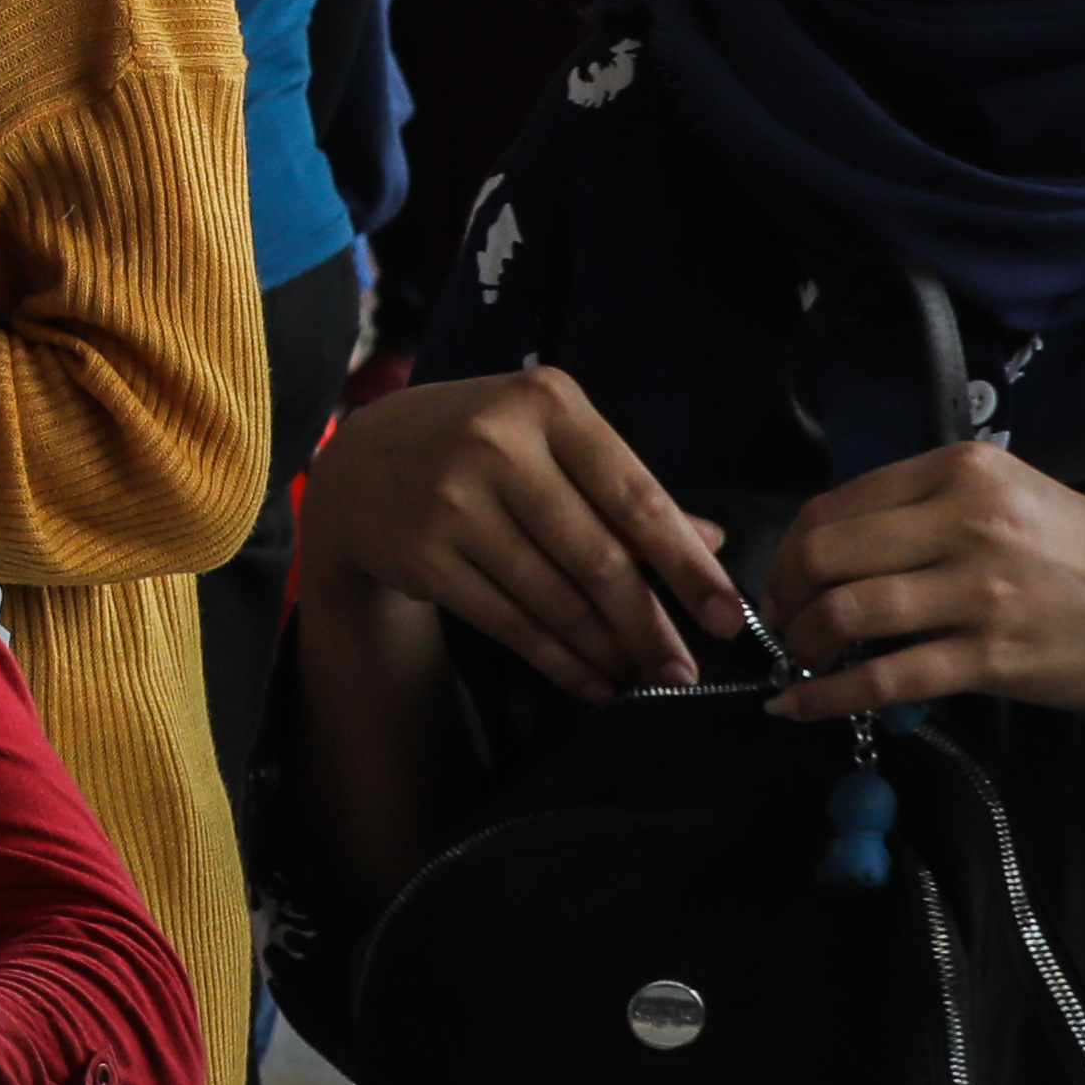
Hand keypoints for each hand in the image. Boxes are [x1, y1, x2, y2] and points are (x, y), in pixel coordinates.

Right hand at [294, 363, 745, 699]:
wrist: (357, 466)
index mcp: (546, 403)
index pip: (634, 494)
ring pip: (556, 597)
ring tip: (643, 678)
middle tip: (687, 670)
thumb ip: (624, 485)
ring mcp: (455, 501)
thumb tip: (710, 542)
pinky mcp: (424, 555)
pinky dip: (558, 660)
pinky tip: (589, 681)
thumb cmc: (474, 447)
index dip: (685, 563)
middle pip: (597, 555)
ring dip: (608, 649)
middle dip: (651, 623)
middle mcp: (498, 445)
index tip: (727, 614)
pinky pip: (510, 622)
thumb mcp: (547, 439)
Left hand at [756, 442, 1084, 726]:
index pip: (837, 504)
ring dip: (801, 643)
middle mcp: (966, 522)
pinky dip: (827, 697)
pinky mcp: (991, 657)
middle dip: (783, 595)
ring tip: (798, 660)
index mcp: (962, 472)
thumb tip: (835, 544)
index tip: (781, 578)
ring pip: (846, 612)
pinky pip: (884, 679)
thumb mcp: (1010, 496)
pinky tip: (802, 706)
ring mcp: (978, 591)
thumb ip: (927, 507)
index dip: (790, 548)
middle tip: (779, 623)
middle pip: (826, 554)